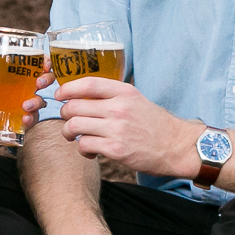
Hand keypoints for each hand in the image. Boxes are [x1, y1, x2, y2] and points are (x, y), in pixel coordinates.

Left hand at [0, 64, 50, 148]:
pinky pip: (32, 120)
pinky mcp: (23, 122)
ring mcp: (26, 107)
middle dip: (46, 80)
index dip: (45, 63)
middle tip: (39, 83)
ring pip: (40, 102)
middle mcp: (25, 91)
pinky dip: (30, 119)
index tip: (45, 63)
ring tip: (26, 105)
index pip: (36, 66)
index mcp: (17, 78)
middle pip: (44, 81)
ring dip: (36, 102)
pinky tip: (25, 119)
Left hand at [54, 77, 196, 175]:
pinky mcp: (116, 149)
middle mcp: (119, 108)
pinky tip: (89, 150)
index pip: (88, 83)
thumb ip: (112, 95)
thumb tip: (82, 94)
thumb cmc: (153, 123)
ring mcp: (117, 129)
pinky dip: (82, 149)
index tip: (60, 94)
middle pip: (75, 106)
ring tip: (73, 136)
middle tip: (68, 119)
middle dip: (65, 113)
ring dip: (68, 132)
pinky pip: (85, 145)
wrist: (175, 146)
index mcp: (124, 92)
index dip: (67, 88)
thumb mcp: (136, 99)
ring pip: (75, 126)